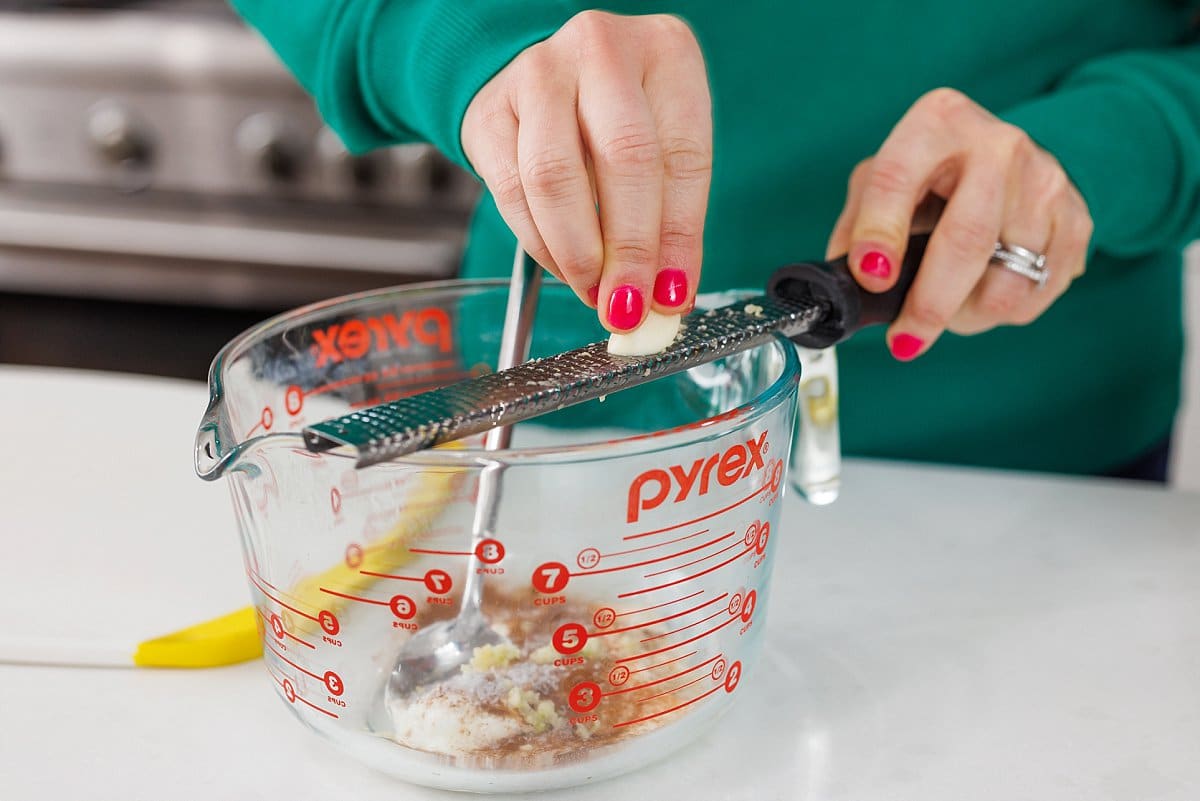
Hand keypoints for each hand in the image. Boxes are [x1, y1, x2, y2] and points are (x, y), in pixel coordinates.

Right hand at [461, 11, 711, 331]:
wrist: (543, 79)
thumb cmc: (614, 120)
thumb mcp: (661, 148)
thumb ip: (671, 217)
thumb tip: (666, 298)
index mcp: (666, 55)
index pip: (683, 156)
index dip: (678, 237)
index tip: (671, 295)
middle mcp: (603, 51)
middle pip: (624, 159)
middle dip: (628, 249)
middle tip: (627, 307)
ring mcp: (539, 74)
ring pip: (555, 177)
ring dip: (577, 252)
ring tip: (594, 291)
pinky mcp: (490, 111)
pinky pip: (513, 190)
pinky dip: (540, 244)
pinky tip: (562, 266)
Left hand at [827, 88, 1093, 359]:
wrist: (1011, 158)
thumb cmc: (932, 175)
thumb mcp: (883, 179)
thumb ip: (857, 226)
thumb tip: (846, 286)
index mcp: (937, 123)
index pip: (899, 180)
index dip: (881, 234)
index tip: (871, 279)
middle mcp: (998, 145)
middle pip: (967, 241)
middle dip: (929, 304)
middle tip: (905, 340)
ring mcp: (1046, 181)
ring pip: (1005, 282)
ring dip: (966, 315)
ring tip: (945, 308)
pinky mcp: (1076, 220)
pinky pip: (1034, 295)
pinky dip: (1001, 312)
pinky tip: (983, 292)